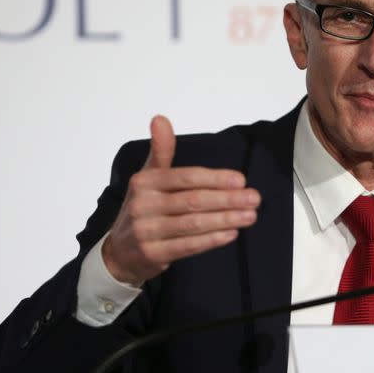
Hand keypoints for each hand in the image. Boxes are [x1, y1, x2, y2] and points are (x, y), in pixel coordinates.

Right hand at [102, 115, 259, 285]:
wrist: (119, 252)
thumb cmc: (144, 209)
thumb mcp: (148, 177)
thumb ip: (161, 150)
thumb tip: (160, 118)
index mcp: (145, 182)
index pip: (186, 177)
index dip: (215, 179)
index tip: (241, 180)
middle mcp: (143, 205)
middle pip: (193, 200)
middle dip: (227, 199)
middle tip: (254, 198)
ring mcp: (146, 231)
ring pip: (193, 223)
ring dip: (226, 219)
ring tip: (250, 216)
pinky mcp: (152, 254)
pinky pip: (187, 246)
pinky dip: (212, 240)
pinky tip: (231, 234)